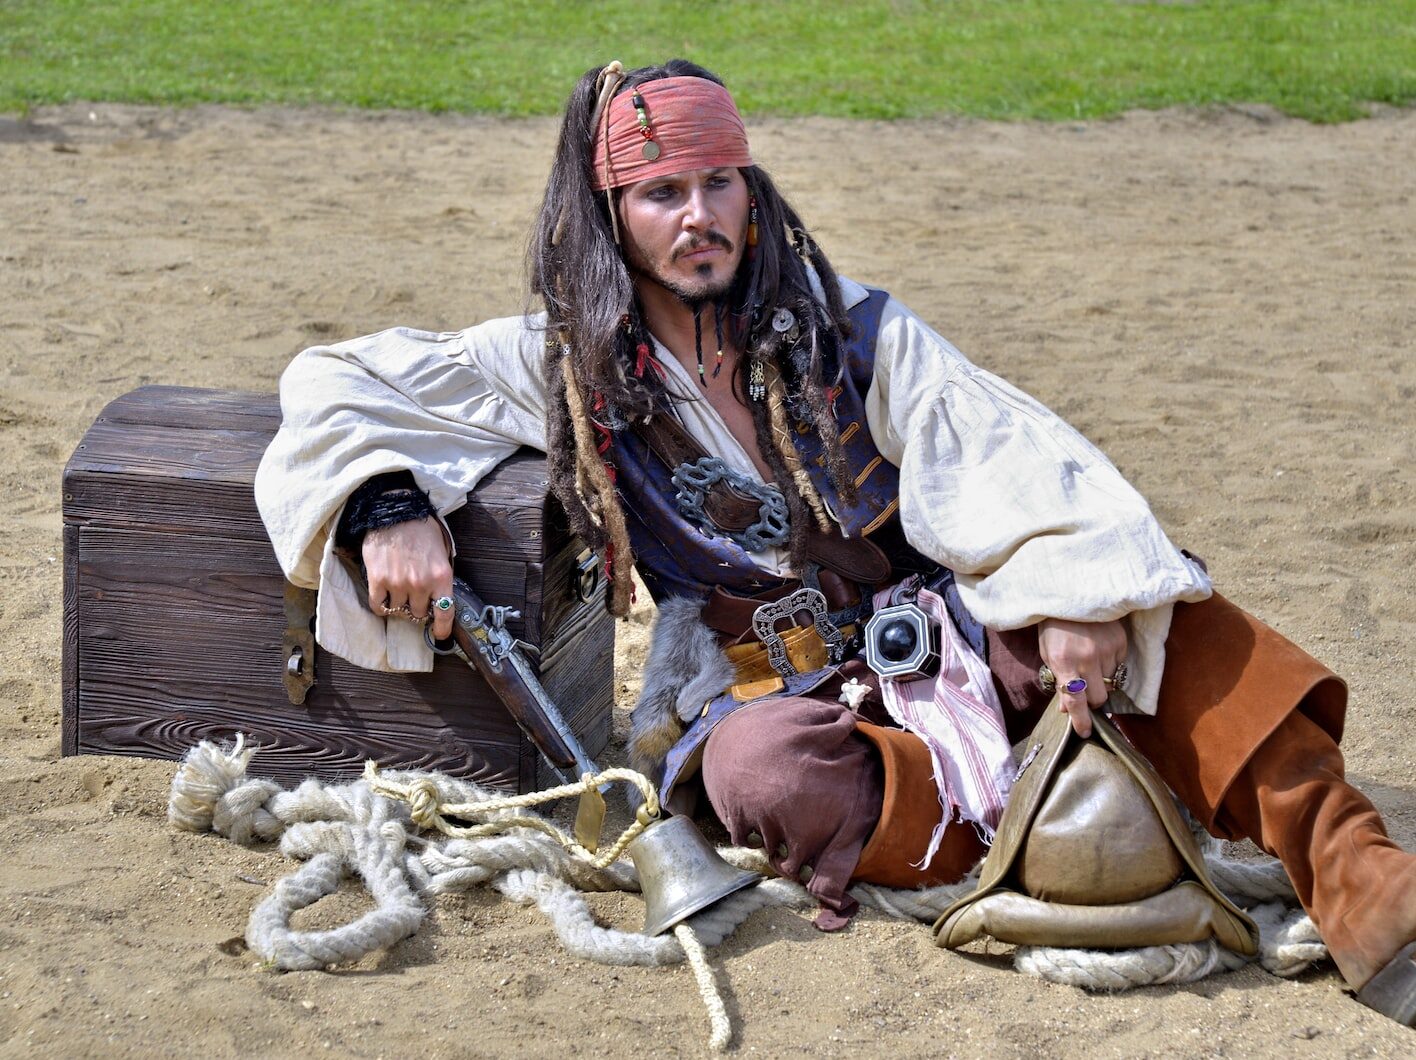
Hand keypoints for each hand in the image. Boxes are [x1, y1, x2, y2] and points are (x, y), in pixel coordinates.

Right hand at [362, 518, 454, 640]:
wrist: (396, 512)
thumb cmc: (421, 529)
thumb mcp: (442, 552)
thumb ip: (441, 577)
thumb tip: (440, 599)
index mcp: (442, 577)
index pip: (445, 613)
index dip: (442, 629)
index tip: (440, 635)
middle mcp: (421, 584)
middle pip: (419, 614)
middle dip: (417, 609)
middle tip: (414, 598)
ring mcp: (399, 583)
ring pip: (399, 611)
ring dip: (399, 605)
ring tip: (398, 591)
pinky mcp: (378, 580)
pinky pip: (379, 607)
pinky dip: (382, 606)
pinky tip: (384, 598)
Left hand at [1037, 617, 1127, 737]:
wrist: (1070, 595)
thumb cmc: (1054, 627)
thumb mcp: (1048, 654)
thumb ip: (1059, 682)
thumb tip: (1067, 709)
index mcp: (1064, 662)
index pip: (1075, 700)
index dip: (1081, 720)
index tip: (1085, 733)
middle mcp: (1087, 658)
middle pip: (1098, 698)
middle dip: (1091, 698)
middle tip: (1083, 686)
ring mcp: (1106, 649)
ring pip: (1109, 683)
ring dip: (1100, 679)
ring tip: (1089, 660)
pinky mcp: (1120, 641)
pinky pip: (1118, 666)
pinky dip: (1109, 663)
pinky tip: (1098, 648)